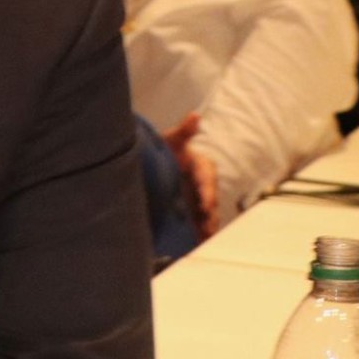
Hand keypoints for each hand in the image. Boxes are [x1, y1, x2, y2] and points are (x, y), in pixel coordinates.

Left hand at [161, 113, 220, 234]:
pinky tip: (200, 243)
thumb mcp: (171, 141)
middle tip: (207, 221)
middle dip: (210, 210)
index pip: (208, 176)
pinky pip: (200, 223)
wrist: (148, 167)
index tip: (205, 201)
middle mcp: (202, 184)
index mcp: (200, 166)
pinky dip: (202, 233)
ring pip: (208, 212)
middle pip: (210, 197)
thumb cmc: (163, 150)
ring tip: (206, 235)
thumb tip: (195, 115)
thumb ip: (183, 132)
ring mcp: (197, 198)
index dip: (207, 189)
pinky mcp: (191, 212)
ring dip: (209, 224)